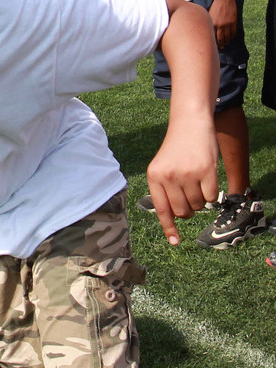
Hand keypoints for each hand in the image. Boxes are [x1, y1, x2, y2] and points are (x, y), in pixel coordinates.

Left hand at [145, 120, 218, 244]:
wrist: (189, 125)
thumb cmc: (176, 151)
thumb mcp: (161, 168)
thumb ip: (164, 190)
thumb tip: (174, 217)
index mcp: (154, 177)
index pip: (162, 209)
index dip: (169, 227)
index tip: (175, 242)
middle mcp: (169, 177)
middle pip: (182, 211)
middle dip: (188, 209)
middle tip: (190, 197)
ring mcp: (188, 174)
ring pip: (198, 205)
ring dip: (201, 200)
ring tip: (196, 183)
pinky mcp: (206, 171)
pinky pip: (212, 197)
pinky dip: (212, 193)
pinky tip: (207, 179)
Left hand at [208, 0, 236, 48]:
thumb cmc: (215, 7)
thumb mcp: (209, 16)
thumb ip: (209, 24)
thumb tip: (207, 32)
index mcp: (212, 24)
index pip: (212, 37)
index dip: (213, 43)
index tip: (213, 46)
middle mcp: (219, 25)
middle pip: (220, 39)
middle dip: (220, 45)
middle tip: (220, 47)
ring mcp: (227, 24)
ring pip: (227, 37)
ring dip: (226, 42)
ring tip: (225, 44)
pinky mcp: (234, 22)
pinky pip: (233, 32)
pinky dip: (232, 37)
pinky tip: (230, 39)